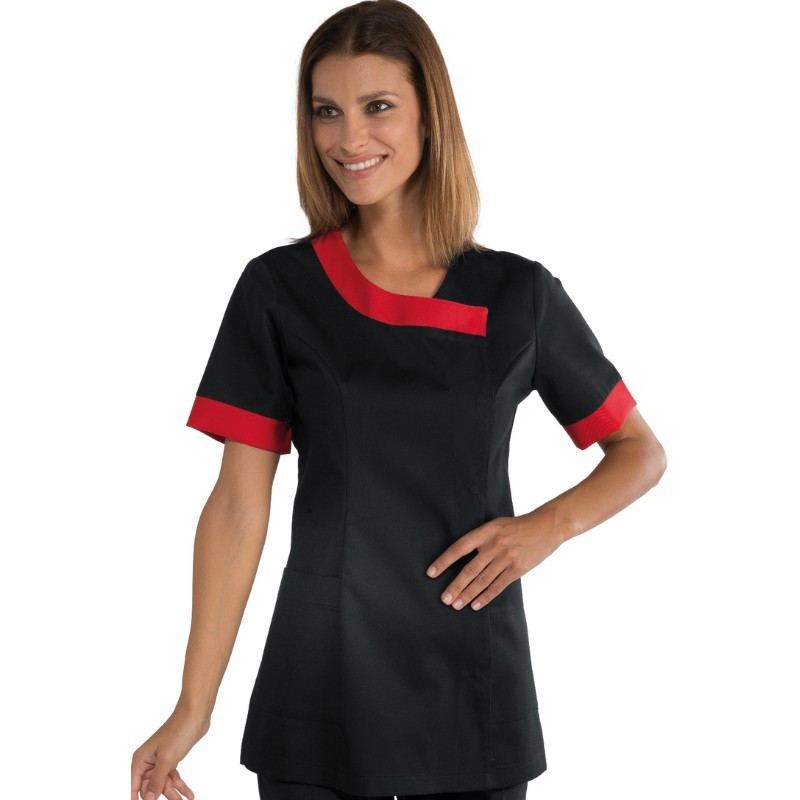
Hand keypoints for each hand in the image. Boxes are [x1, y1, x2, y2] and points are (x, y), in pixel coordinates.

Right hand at [131, 705, 209, 799]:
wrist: (196, 715)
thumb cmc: (178, 731)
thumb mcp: (167, 760)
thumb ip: (156, 781)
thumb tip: (147, 799)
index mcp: (141, 760)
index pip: (136, 787)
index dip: (141, 799)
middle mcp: (148, 761)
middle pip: (151, 787)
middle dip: (162, 797)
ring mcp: (160, 760)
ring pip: (164, 784)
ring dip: (174, 793)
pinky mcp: (172, 758)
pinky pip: (173, 777)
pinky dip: (180, 785)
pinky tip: (189, 794)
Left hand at [425, 510, 564, 610]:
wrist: (545, 527)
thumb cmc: (517, 527)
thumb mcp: (496, 525)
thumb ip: (481, 539)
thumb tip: (461, 557)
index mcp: (486, 531)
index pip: (459, 547)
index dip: (444, 561)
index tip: (431, 573)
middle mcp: (494, 545)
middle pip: (470, 569)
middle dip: (455, 586)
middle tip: (444, 598)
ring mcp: (506, 558)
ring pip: (482, 580)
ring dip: (467, 594)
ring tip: (456, 605)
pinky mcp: (517, 569)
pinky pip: (498, 586)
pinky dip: (485, 597)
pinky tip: (475, 605)